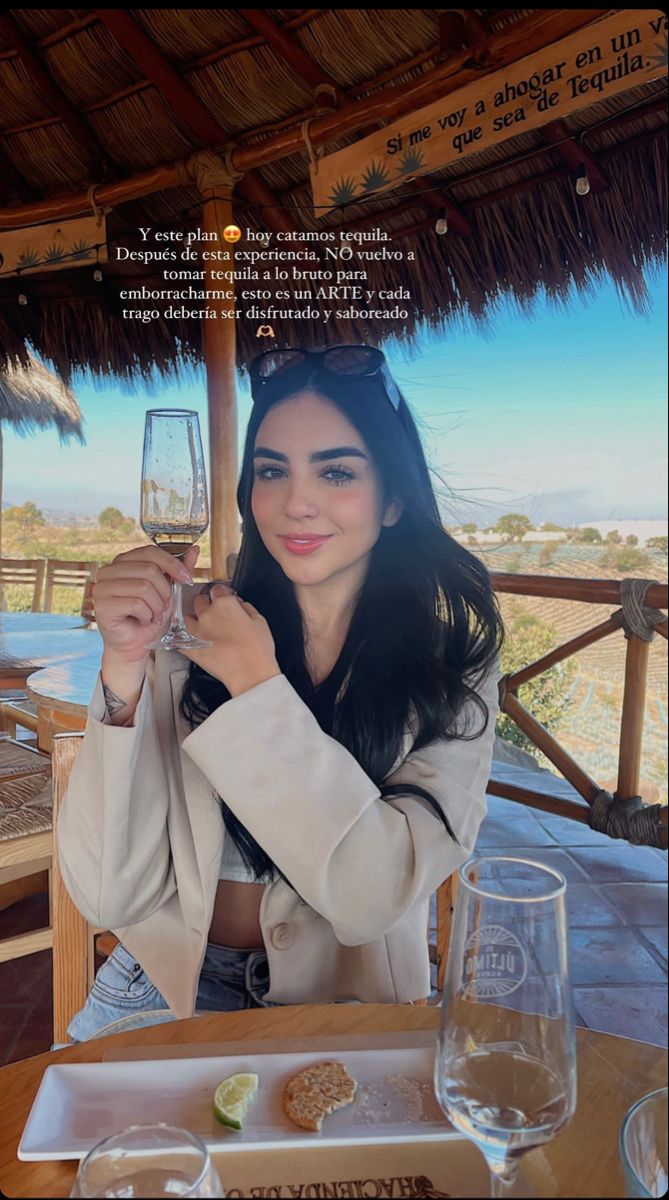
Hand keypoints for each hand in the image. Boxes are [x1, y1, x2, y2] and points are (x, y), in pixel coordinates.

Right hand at [95, 544, 199, 663]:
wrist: (133, 644)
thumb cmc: (146, 617)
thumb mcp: (166, 591)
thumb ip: (177, 571)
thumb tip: (194, 551)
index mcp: (122, 562)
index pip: (149, 552)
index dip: (172, 563)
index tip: (186, 579)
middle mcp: (108, 571)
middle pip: (149, 569)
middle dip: (164, 591)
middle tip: (163, 606)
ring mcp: (102, 588)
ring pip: (144, 587)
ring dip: (156, 606)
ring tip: (153, 615)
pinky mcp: (102, 606)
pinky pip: (136, 604)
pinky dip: (147, 616)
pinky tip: (143, 621)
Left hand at [181, 583, 280, 695]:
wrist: (250, 674)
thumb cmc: (257, 650)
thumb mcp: (260, 621)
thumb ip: (247, 607)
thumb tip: (240, 604)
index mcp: (225, 604)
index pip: (217, 589)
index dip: (223, 593)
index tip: (227, 597)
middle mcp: (207, 614)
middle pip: (200, 600)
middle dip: (207, 603)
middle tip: (216, 611)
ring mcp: (197, 631)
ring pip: (187, 617)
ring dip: (194, 618)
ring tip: (203, 625)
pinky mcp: (191, 648)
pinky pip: (180, 639)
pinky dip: (183, 637)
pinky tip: (191, 639)